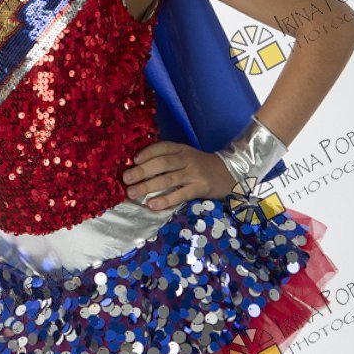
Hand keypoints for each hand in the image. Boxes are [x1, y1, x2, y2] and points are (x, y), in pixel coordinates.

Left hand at [122, 140, 237, 209]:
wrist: (228, 173)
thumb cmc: (199, 165)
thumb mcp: (185, 155)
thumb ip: (167, 158)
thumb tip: (138, 166)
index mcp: (181, 149)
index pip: (162, 148)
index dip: (147, 152)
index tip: (133, 160)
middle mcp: (186, 159)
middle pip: (163, 163)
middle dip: (142, 171)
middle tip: (126, 179)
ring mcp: (193, 174)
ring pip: (168, 179)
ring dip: (148, 186)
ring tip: (133, 193)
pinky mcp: (199, 189)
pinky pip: (180, 195)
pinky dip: (165, 200)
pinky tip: (152, 205)